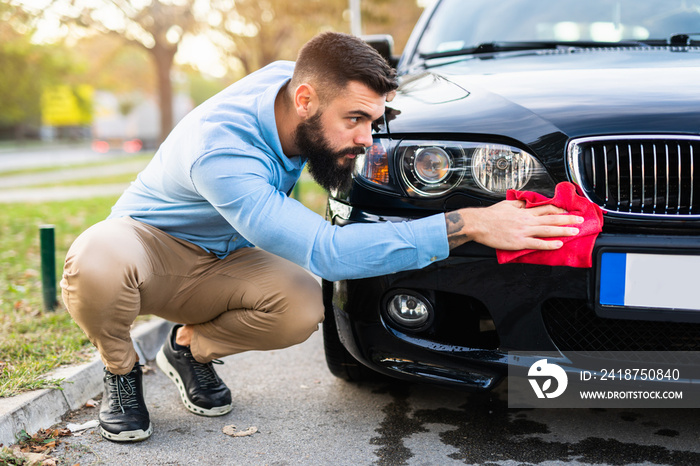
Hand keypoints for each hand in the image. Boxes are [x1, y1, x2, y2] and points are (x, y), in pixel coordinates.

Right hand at [445, 200, 583, 249]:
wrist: (479, 224)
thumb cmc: (490, 215)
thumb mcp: (507, 204)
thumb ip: (520, 204)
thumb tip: (528, 203)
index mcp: (524, 211)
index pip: (546, 208)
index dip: (559, 209)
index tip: (568, 210)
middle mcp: (527, 220)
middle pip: (552, 218)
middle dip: (568, 219)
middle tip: (580, 220)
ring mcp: (524, 231)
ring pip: (548, 230)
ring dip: (564, 230)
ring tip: (575, 231)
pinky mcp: (519, 242)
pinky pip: (538, 243)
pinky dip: (549, 244)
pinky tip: (558, 244)